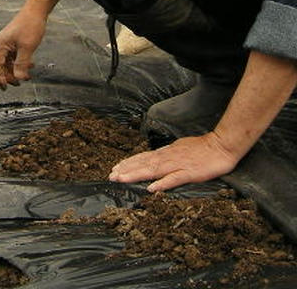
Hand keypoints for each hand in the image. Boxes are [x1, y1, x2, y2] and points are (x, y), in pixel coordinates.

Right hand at [0, 12, 45, 89]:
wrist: (36, 10)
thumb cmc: (31, 26)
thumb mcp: (27, 47)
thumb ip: (21, 64)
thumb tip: (18, 79)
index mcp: (0, 46)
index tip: (5, 88)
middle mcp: (1, 45)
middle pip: (1, 65)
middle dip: (9, 76)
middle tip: (19, 84)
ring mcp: (8, 43)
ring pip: (8, 61)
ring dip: (16, 70)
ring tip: (27, 76)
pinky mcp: (14, 41)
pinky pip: (14, 56)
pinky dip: (20, 62)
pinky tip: (30, 65)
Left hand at [108, 132, 239, 191]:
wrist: (222, 145)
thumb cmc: (202, 148)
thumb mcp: (180, 148)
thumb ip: (168, 154)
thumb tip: (155, 157)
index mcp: (167, 153)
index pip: (144, 158)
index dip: (129, 163)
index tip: (116, 168)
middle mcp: (168, 157)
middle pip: (144, 164)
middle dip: (127, 170)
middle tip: (111, 176)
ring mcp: (178, 165)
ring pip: (153, 170)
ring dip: (136, 174)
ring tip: (122, 179)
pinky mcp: (190, 173)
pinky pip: (174, 179)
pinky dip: (162, 183)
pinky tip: (152, 188)